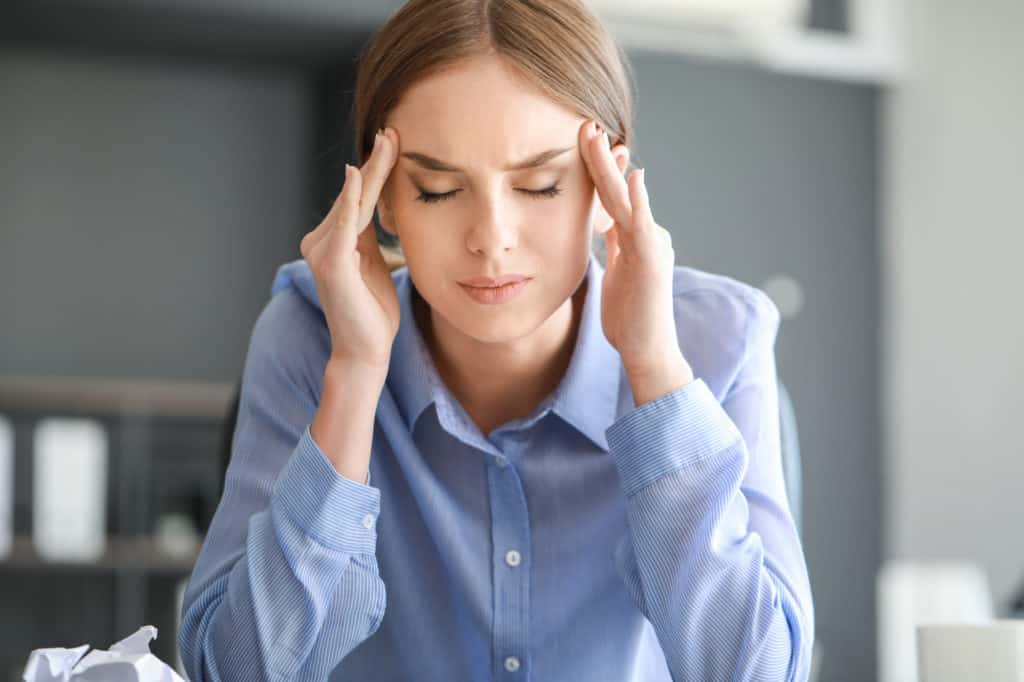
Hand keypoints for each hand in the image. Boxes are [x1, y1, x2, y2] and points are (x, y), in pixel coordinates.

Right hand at [300, 127, 400, 371]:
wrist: (365, 349)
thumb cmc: (372, 311)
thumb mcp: (376, 265)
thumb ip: (370, 238)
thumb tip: (379, 210)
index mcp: (336, 239)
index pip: (361, 198)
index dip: (376, 170)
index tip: (393, 140)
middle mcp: (322, 240)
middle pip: (356, 195)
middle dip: (375, 162)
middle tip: (392, 130)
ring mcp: (323, 251)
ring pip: (353, 203)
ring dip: (371, 172)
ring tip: (388, 142)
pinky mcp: (330, 263)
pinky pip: (343, 225)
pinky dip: (350, 200)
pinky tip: (357, 175)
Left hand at [578, 120, 690, 383]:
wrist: (648, 351)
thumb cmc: (630, 318)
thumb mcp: (616, 274)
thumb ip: (615, 247)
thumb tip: (605, 223)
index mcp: (634, 237)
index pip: (611, 196)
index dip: (599, 169)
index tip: (585, 140)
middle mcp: (647, 234)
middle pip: (616, 190)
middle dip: (599, 158)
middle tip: (583, 125)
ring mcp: (652, 245)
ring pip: (625, 200)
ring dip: (609, 168)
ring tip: (596, 138)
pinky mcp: (652, 261)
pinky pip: (643, 226)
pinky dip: (638, 201)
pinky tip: (633, 177)